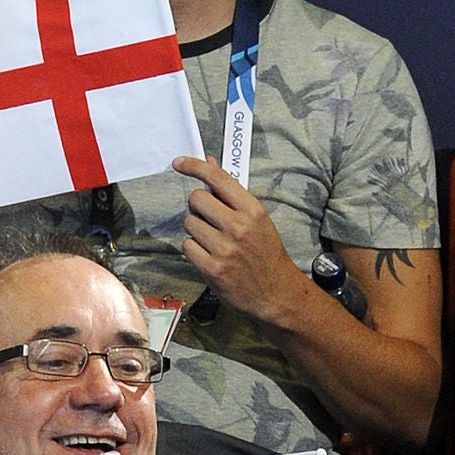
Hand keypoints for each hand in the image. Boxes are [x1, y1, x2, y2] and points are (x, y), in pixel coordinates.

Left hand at [171, 155, 307, 324]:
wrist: (276, 293)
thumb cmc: (265, 252)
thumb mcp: (256, 219)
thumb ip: (231, 192)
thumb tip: (210, 162)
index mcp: (252, 210)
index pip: (217, 178)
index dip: (194, 166)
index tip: (178, 163)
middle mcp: (238, 227)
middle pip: (196, 199)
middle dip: (197, 206)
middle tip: (208, 218)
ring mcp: (224, 249)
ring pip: (189, 223)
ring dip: (195, 230)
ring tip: (213, 241)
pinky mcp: (212, 269)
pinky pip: (187, 246)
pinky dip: (193, 249)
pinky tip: (209, 255)